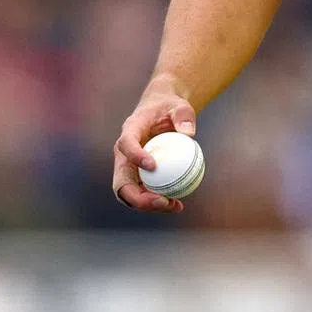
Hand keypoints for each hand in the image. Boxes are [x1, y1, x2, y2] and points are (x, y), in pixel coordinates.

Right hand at [112, 88, 196, 212]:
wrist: (163, 112)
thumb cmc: (170, 107)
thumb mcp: (180, 106)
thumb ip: (184, 116)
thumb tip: (189, 134)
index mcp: (130, 130)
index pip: (126, 144)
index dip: (135, 156)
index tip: (153, 166)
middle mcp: (124, 153)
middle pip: (121, 181)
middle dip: (137, 197)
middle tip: (161, 201)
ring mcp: (129, 167)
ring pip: (130, 194)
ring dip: (148, 204)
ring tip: (173, 206)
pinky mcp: (138, 176)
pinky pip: (144, 193)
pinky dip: (158, 202)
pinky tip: (177, 205)